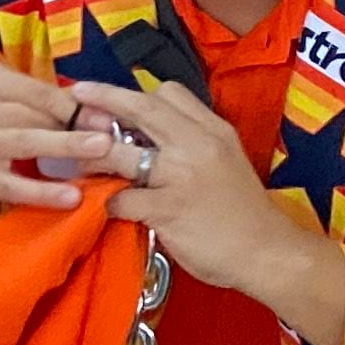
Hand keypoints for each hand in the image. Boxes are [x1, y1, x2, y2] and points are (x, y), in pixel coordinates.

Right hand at [0, 58, 133, 252]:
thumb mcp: (3, 99)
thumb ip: (42, 100)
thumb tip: (98, 108)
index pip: (38, 91)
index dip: (75, 104)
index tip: (109, 115)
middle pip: (34, 115)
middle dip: (76, 126)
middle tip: (113, 136)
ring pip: (27, 142)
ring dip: (67, 146)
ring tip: (102, 151)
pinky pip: (16, 185)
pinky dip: (45, 191)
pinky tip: (71, 196)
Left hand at [65, 77, 299, 296]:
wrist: (269, 252)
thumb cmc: (244, 211)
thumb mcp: (227, 161)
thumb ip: (194, 143)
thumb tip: (153, 135)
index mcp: (214, 130)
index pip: (171, 93)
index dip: (138, 92)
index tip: (113, 96)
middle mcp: (197, 144)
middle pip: (141, 107)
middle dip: (104, 96)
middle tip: (75, 93)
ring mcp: (180, 175)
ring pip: (119, 151)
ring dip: (91, 154)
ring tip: (76, 158)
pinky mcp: (167, 208)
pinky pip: (121, 198)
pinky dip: (107, 201)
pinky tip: (104, 207)